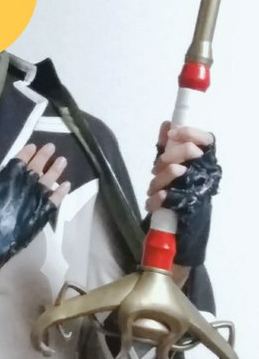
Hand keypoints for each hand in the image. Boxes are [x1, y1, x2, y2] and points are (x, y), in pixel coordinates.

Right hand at [0, 143, 69, 280]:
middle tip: (52, 147)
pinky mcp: (40, 217)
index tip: (34, 145)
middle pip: (36, 168)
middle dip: (44, 157)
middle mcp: (23, 187)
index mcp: (7, 178)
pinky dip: (61, 193)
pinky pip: (54, 202)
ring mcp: (34, 202)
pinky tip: (67, 185)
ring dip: (56, 170)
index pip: (19, 161)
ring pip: (48, 182)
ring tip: (63, 160)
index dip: (26, 152)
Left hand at [146, 121, 220, 267]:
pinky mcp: (189, 209)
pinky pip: (169, 199)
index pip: (207, 140)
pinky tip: (152, 203)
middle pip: (190, 151)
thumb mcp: (171, 169)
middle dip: (169, 155)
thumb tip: (166, 124)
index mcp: (203, 164)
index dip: (191, 133)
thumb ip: (168, 147)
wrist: (178, 234)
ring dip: (159, 179)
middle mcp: (205, 175)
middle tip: (160, 164)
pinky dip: (156, 201)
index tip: (172, 134)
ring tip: (153, 189)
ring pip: (177, 173)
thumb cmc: (178, 197)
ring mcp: (199, 191)